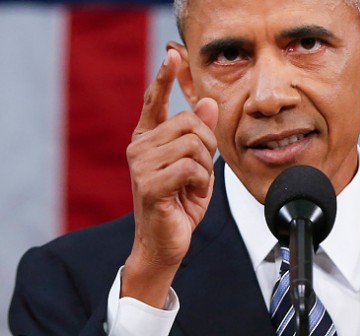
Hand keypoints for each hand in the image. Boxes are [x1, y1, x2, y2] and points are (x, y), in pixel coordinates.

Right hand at [122, 49, 217, 307]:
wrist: (166, 242)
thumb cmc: (180, 203)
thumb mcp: (197, 165)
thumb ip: (199, 135)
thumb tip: (206, 102)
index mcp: (148, 140)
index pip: (154, 101)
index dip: (164, 78)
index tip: (172, 55)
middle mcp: (139, 147)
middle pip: (188, 122)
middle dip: (207, 145)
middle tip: (201, 170)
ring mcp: (141, 165)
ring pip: (192, 144)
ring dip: (204, 167)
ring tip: (193, 184)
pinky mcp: (149, 184)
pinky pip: (191, 167)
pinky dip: (201, 182)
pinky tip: (190, 194)